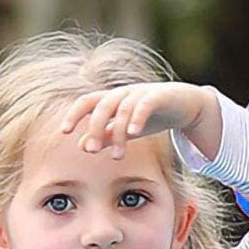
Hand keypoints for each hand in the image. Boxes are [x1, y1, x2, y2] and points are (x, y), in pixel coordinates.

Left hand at [60, 82, 213, 159]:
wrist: (184, 104)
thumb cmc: (150, 116)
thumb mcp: (125, 129)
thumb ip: (105, 136)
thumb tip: (83, 146)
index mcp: (111, 99)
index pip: (86, 102)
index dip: (74, 114)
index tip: (64, 131)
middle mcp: (123, 93)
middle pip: (102, 106)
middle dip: (95, 128)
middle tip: (93, 151)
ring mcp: (141, 93)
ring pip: (123, 109)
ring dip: (118, 133)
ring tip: (118, 156)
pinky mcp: (159, 96)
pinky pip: (144, 104)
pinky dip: (137, 118)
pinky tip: (134, 133)